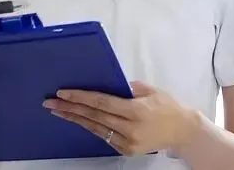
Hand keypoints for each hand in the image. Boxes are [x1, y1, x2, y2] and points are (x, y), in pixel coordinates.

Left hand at [43, 81, 201, 156]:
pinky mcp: (126, 150)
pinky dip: (89, 127)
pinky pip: (103, 136)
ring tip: (57, 111)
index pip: (102, 103)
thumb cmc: (167, 106)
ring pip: (95, 128)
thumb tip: (106, 82)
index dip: (81, 97)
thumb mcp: (150, 91)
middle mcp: (130, 128)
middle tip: (50, 102)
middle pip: (94, 116)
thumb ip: (128, 87)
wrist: (183, 131)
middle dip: (70, 108)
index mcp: (136, 110)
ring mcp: (128, 142)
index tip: (63, 93)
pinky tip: (76, 119)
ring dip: (74, 119)